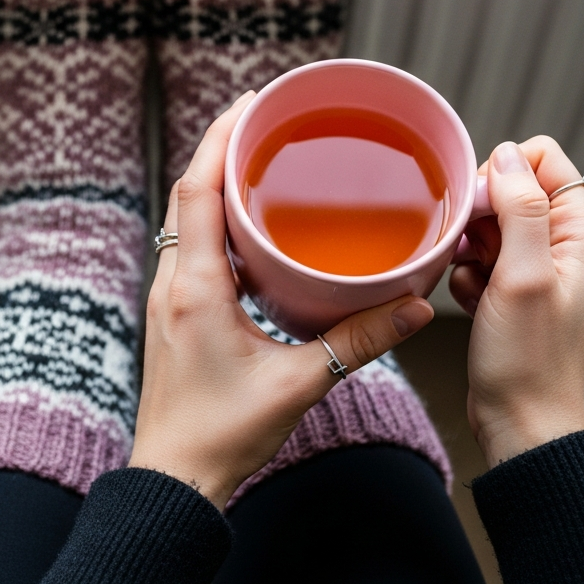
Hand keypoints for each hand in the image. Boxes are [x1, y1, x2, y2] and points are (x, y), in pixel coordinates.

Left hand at [130, 92, 435, 507]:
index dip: (220, 138)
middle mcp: (173, 283)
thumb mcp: (300, 383)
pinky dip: (218, 229)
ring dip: (217, 190)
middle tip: (267, 125)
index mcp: (196, 287)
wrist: (174, 480)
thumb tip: (414, 307)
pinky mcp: (175, 318)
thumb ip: (359, 342)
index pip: (197, 189)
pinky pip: (191, 253)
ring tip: (264, 168)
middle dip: (222, 152)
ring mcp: (169, 300)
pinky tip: (255, 238)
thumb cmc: (222, 434)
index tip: (251, 103)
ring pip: (186, 223)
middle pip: (188, 195)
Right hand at [450, 137, 583, 467]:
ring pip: (490, 223)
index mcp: (583, 232)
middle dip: (480, 216)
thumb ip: (521, 209)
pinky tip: (472, 301)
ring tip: (475, 284)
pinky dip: (468, 274)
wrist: (521, 421)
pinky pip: (481, 257)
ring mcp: (542, 267)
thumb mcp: (523, 276)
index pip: (542, 159)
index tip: (482, 216)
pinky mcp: (517, 289)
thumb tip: (508, 155)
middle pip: (512, 189)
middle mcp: (568, 244)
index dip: (503, 176)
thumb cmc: (528, 360)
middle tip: (476, 257)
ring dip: (470, 247)